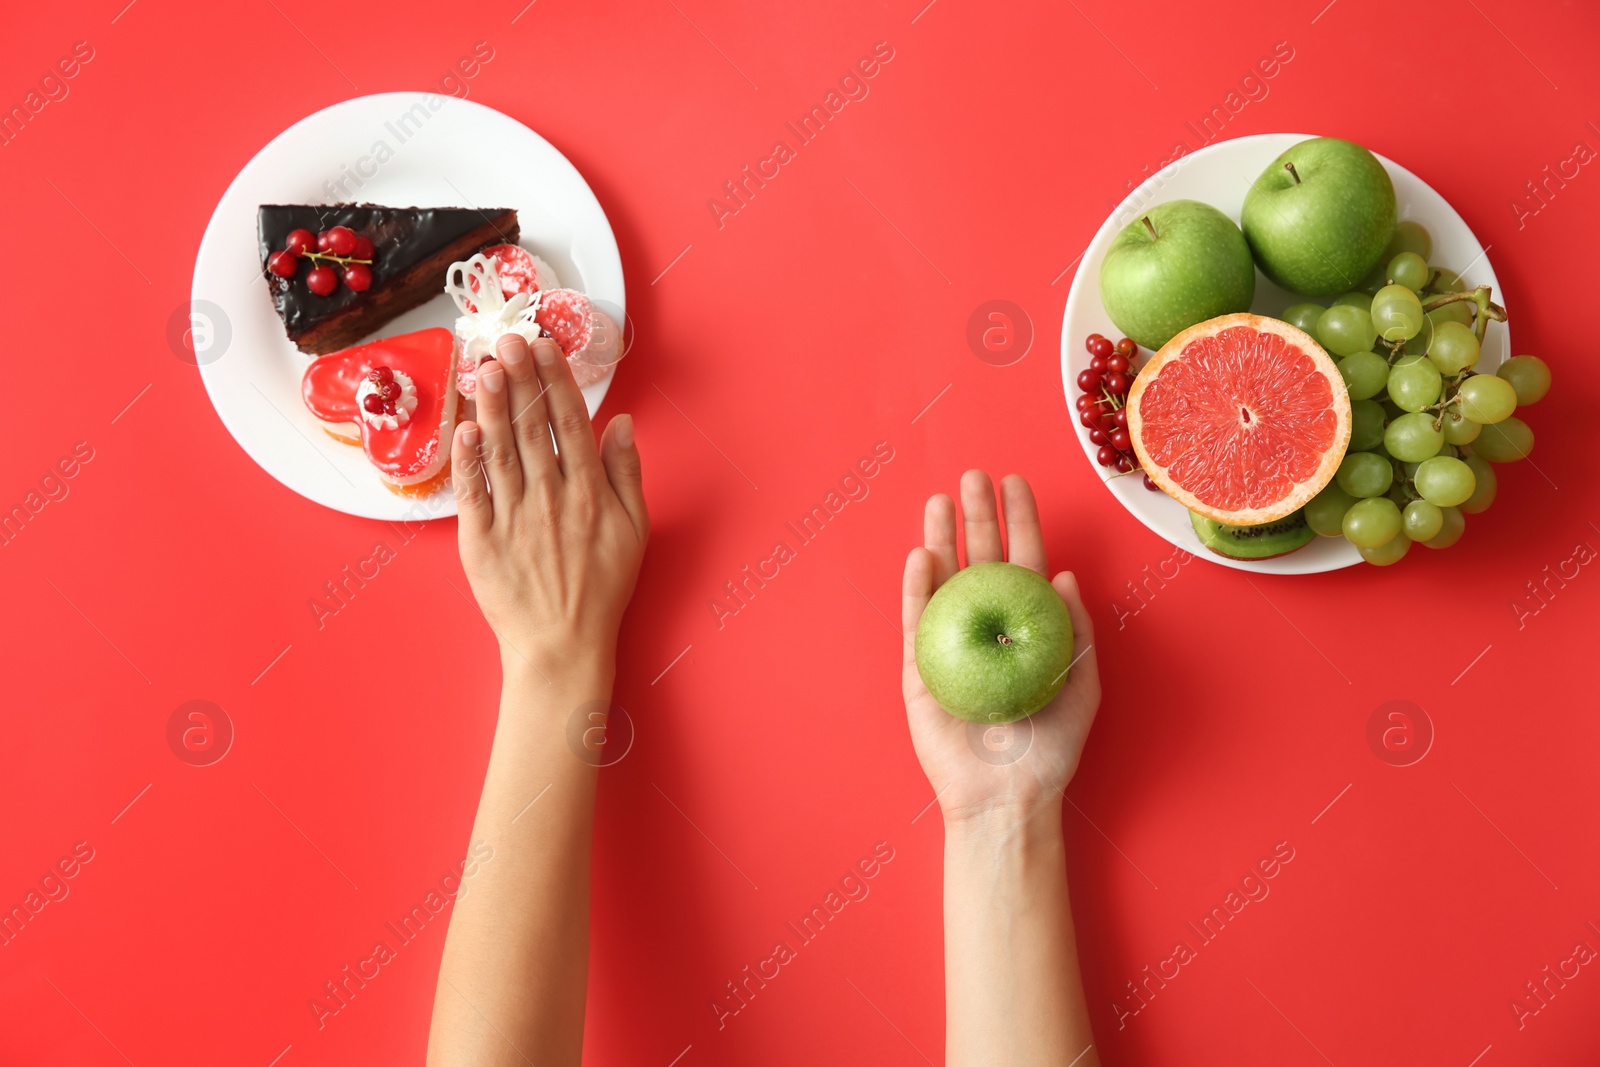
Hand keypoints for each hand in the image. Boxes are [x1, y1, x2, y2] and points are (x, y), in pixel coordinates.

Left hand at [451, 334, 648, 673]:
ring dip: (493, 404)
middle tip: (507, 338)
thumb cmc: (602, 589)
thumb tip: (620, 424)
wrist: (562, 645)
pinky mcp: (481, 540)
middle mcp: (550, 497)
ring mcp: (513, 518)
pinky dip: (467, 458)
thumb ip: (627, 473)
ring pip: (500, 449)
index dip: (554, 379)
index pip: (569, 421)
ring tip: (485, 366)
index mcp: (589, 492)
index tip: (543, 345)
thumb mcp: (635, 530)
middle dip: (519, 377)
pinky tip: (464, 427)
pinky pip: (472, 491)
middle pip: (532, 425)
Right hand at [901, 471, 1099, 825]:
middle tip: (971, 475)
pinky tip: (922, 554)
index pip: (1023, 561)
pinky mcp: (920, 668)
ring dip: (941, 537)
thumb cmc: (1050, 749)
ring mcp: (951, 644)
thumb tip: (1065, 575)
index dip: (1020, 521)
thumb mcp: (1081, 685)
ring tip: (939, 500)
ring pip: (943, 579)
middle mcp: (987, 627)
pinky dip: (918, 587)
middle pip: (979, 559)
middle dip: (976, 515)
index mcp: (1026, 627)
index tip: (1014, 482)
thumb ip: (1075, 629)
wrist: (1008, 796)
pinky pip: (917, 620)